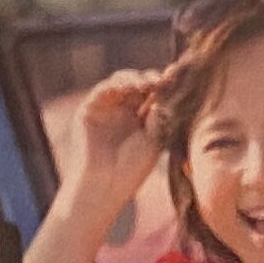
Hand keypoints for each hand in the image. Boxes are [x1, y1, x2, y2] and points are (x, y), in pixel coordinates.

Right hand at [69, 66, 170, 196]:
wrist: (104, 186)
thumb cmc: (131, 170)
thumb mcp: (153, 142)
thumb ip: (158, 120)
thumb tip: (160, 100)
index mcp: (140, 119)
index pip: (152, 94)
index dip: (163, 84)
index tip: (175, 76)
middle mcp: (122, 111)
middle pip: (137, 84)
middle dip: (150, 79)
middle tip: (161, 81)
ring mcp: (105, 109)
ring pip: (120, 82)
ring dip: (134, 79)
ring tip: (146, 84)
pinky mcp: (88, 110)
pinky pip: (102, 90)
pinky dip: (116, 84)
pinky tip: (129, 87)